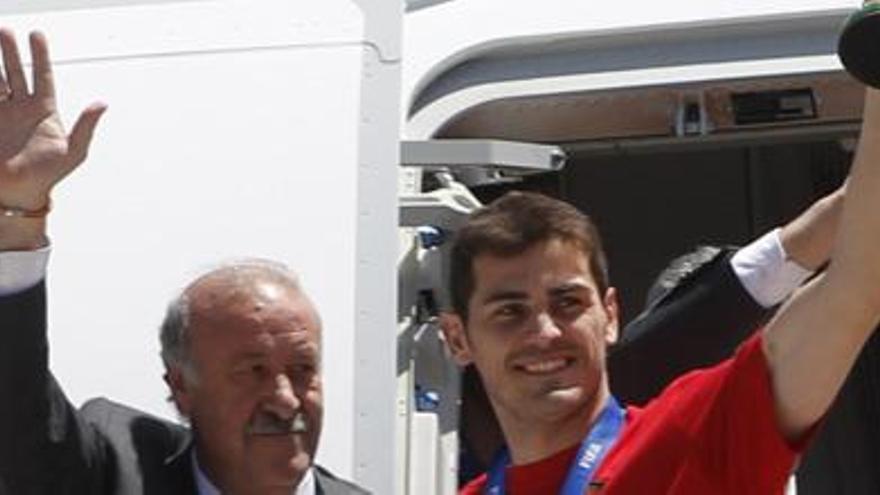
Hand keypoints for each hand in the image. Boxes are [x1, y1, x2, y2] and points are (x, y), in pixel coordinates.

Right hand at [0, 29, 104, 210]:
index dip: (40, 56)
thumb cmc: (50, 174)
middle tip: (5, 30)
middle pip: (16, 72)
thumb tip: (102, 103)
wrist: (21, 192)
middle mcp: (22, 107)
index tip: (37, 35)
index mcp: (44, 110)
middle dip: (10, 51)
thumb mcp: (74, 151)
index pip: (43, 76)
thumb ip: (86, 127)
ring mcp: (2, 113)